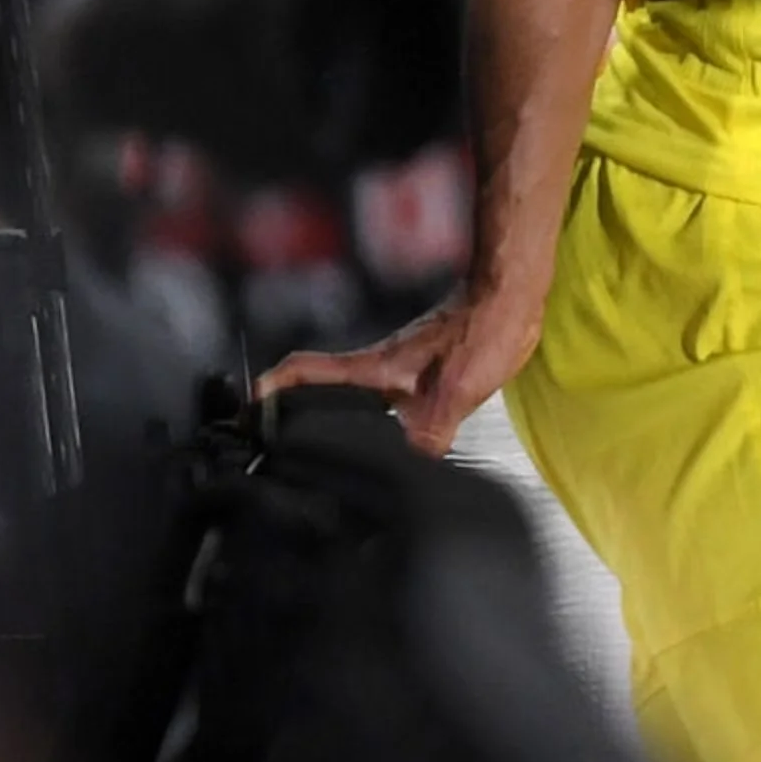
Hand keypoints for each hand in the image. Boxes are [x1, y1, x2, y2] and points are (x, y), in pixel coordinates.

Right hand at [255, 281, 543, 457]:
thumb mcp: (455, 391)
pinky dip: (382, 418)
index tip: (249, 407)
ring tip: (334, 453)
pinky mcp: (425, 368)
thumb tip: (413, 463)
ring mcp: (402, 365)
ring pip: (359, 395)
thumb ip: (430, 432)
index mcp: (375, 367)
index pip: (308, 372)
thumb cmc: (483, 329)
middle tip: (280, 442)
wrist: (511, 298)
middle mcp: (381, 365)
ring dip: (343, 417)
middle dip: (296, 411)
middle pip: (324, 387)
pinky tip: (398, 440)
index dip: (273, 389)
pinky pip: (390, 397)